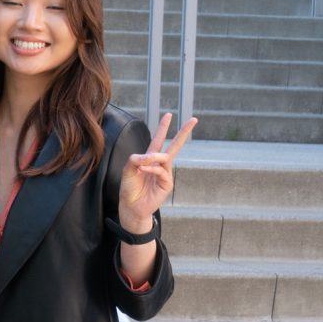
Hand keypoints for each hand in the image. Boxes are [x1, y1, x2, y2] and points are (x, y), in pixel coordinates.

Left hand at [119, 112, 196, 230]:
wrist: (131, 206)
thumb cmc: (129, 188)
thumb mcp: (128, 170)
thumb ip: (136, 159)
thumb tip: (150, 156)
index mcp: (150, 159)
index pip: (158, 140)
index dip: (163, 128)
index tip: (168, 115)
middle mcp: (160, 164)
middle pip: (174, 145)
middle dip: (183, 132)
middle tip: (194, 119)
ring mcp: (165, 174)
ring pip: (164, 158)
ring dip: (153, 158)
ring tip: (142, 165)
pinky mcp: (167, 184)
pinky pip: (162, 171)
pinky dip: (152, 169)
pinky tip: (144, 170)